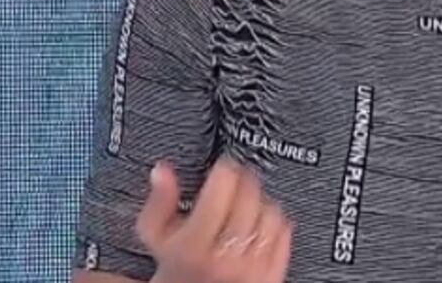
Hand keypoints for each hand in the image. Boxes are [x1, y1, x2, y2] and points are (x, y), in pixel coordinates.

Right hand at [137, 155, 292, 282]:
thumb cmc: (176, 269)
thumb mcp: (156, 238)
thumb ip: (159, 201)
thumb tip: (163, 170)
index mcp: (194, 245)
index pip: (222, 186)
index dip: (223, 169)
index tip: (222, 168)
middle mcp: (225, 257)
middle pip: (249, 194)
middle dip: (241, 181)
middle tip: (234, 182)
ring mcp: (252, 267)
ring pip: (271, 211)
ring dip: (260, 202)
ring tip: (244, 207)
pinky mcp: (271, 274)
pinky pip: (285, 232)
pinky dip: (275, 222)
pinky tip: (257, 226)